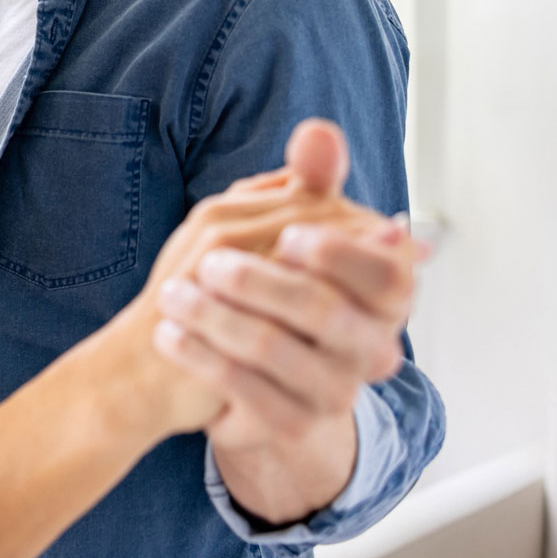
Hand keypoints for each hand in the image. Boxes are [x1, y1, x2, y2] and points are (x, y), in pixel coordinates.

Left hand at [151, 120, 426, 522]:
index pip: (384, 275)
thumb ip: (312, 184)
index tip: (286, 234)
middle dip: (259, 280)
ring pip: (274, 350)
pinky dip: (200, 355)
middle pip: (322, 310)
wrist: (252, 374)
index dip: (336, 253)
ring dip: (215, 316)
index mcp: (385, 299)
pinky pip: (244, 392)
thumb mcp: (295, 232)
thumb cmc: (276, 292)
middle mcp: (372, 349)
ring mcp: (335, 391)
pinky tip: (171, 333)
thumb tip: (319, 134)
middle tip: (209, 260)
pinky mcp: (291, 423)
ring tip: (174, 293)